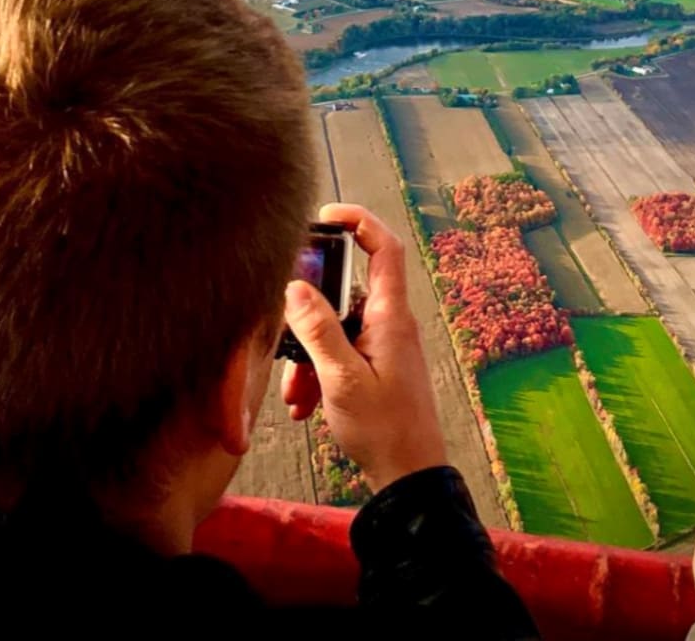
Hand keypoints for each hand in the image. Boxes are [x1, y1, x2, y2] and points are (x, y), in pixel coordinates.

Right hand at [281, 203, 446, 492]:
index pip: (384, 248)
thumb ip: (318, 330)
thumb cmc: (385, 431)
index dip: (360, 221)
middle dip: (310, 313)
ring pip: (336, 328)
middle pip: (346, 291)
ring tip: (296, 390)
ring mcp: (383, 346)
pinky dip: (319, 372)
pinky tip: (304, 403)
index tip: (326, 215)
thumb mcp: (342, 379)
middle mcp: (389, 324)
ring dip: (309, 354)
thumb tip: (295, 286)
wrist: (409, 479)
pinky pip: (340, 353)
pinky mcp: (375, 368)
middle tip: (285, 332)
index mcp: (391, 317)